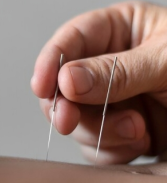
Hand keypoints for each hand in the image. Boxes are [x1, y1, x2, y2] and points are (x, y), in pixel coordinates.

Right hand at [31, 1, 166, 164]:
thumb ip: (117, 71)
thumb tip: (66, 80)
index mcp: (119, 32)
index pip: (71, 41)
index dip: (50, 62)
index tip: (41, 85)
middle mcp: (108, 67)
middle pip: (63, 88)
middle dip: (67, 107)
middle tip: (69, 121)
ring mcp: (112, 101)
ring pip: (77, 121)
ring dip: (100, 132)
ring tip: (138, 130)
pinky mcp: (119, 131)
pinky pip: (96, 146)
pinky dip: (111, 151)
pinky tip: (140, 142)